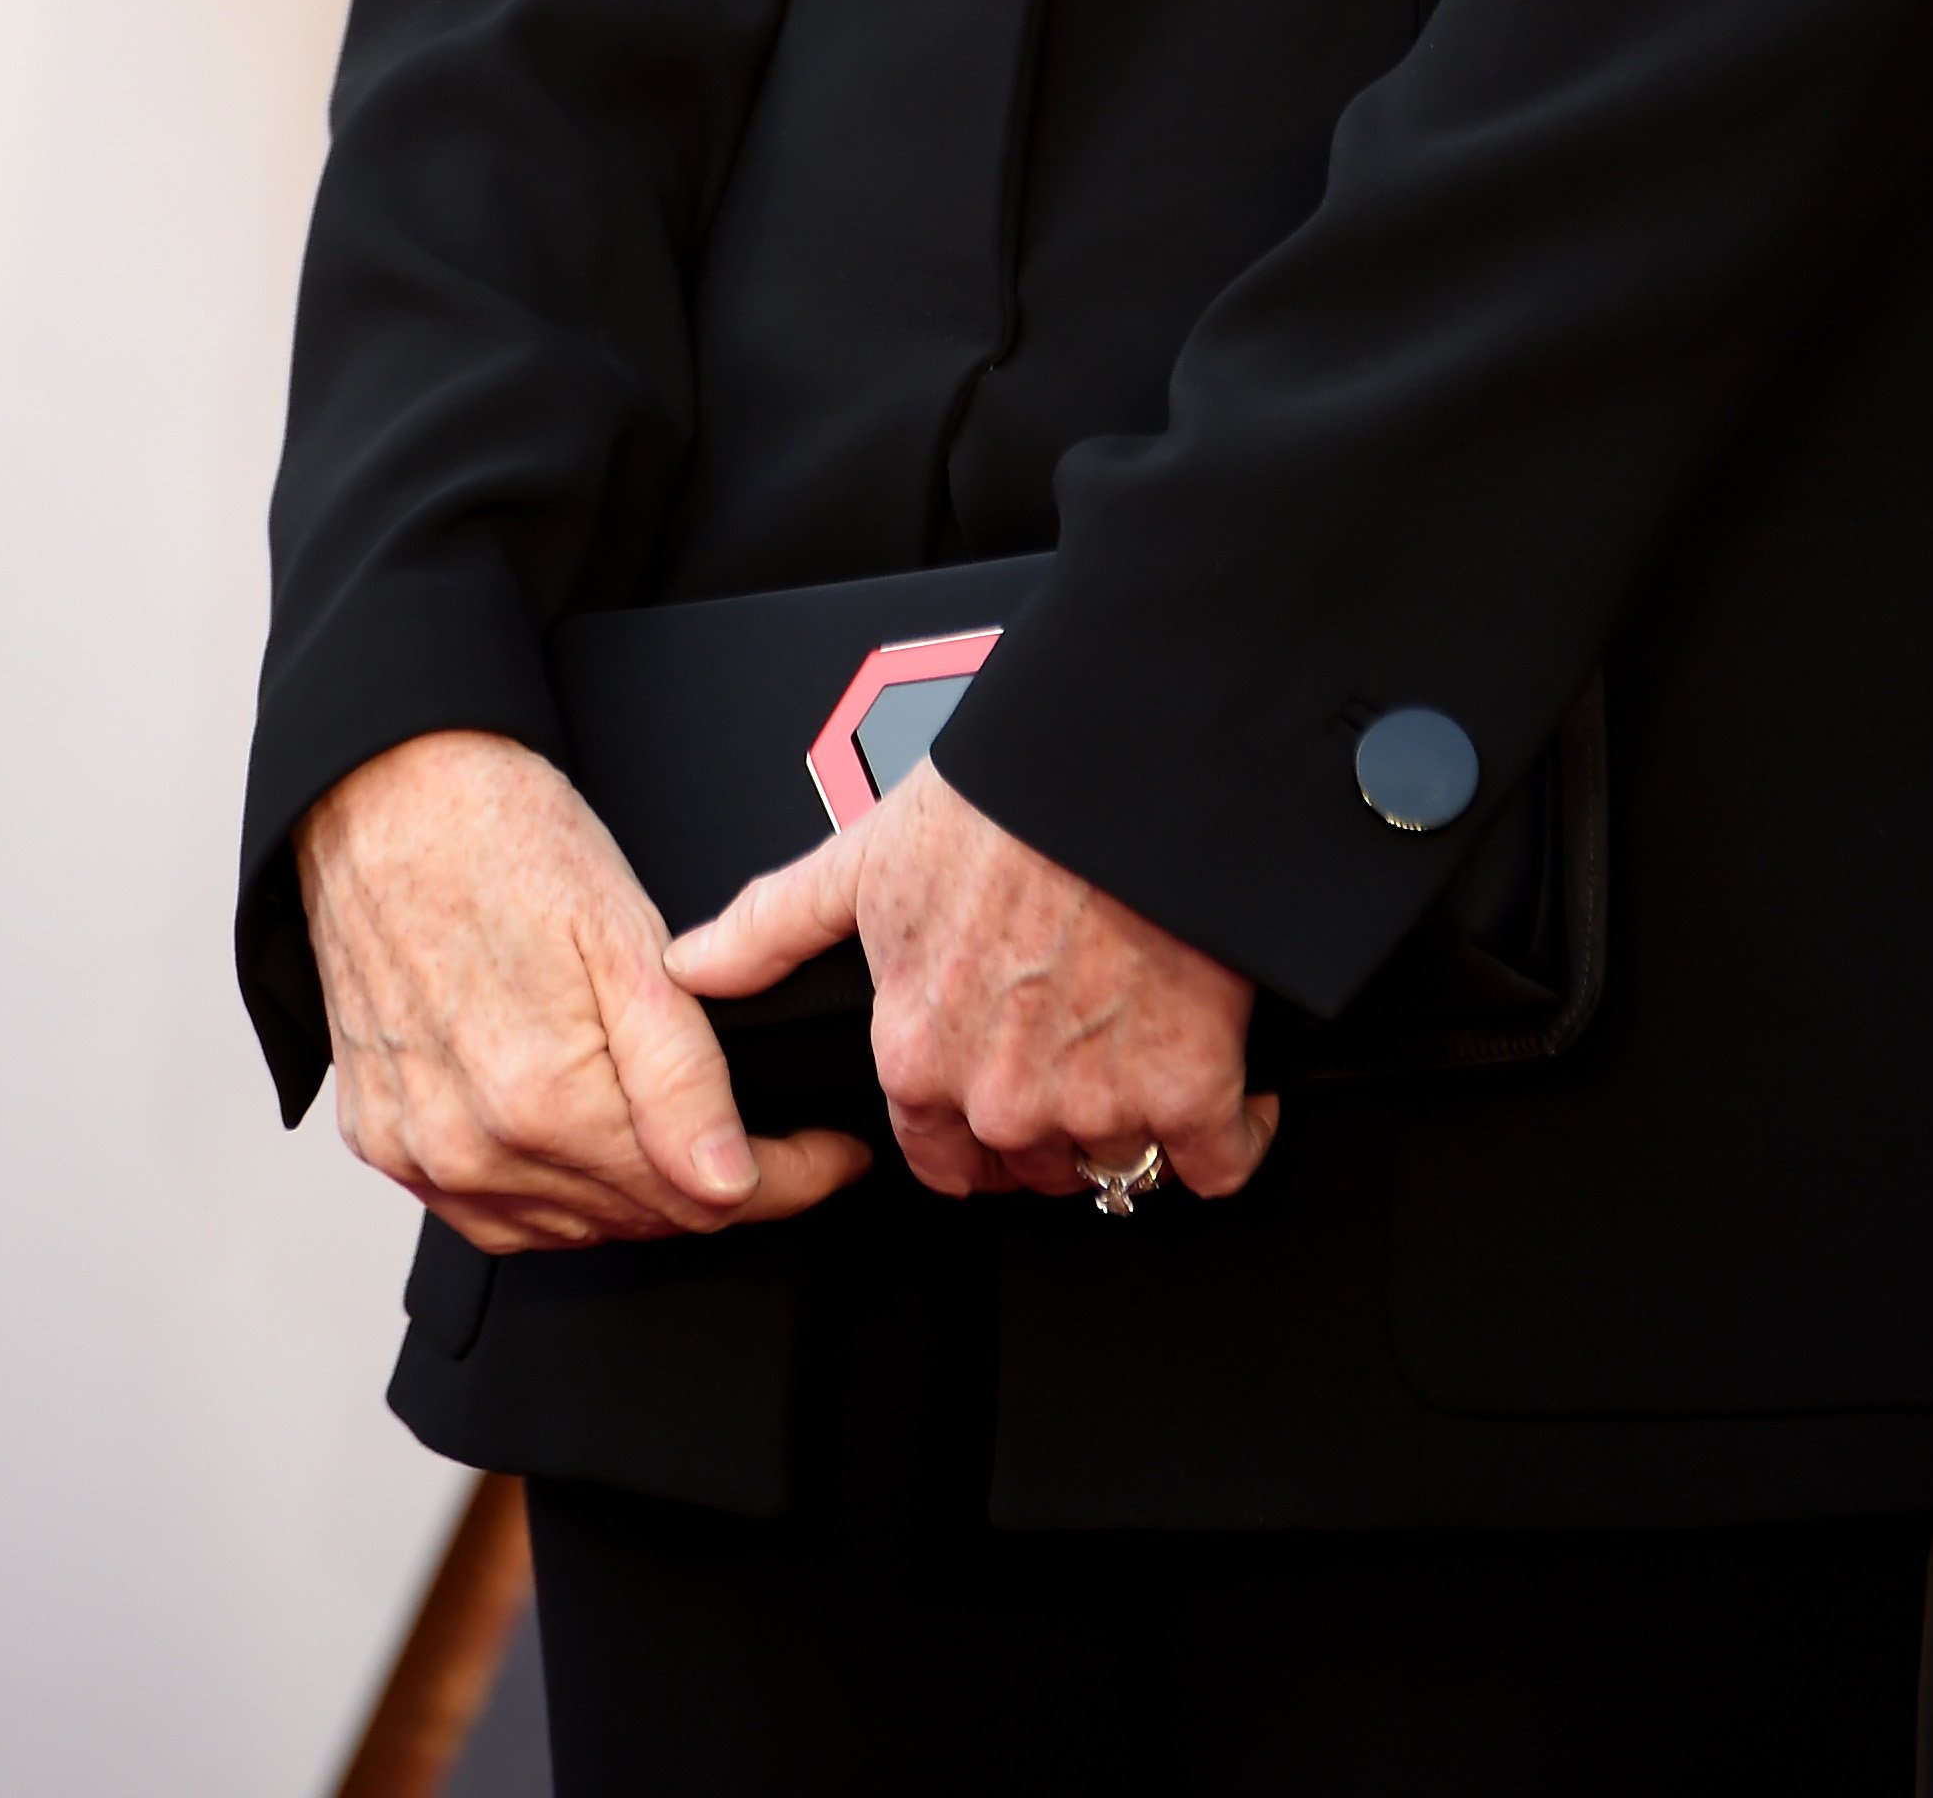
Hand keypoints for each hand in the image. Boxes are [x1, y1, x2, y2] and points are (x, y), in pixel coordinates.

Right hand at [297, 729, 869, 1253]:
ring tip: (679, 1126)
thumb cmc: (499, 840)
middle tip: (769, 1130)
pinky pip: (494, 1215)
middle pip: (640, 1221)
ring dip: (639, 1195)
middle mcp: (473, 1147)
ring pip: (571, 1229)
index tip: (832, 1157)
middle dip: (720, 1185)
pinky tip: (584, 1143)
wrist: (383, 798)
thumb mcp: (625, 936)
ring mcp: (421, 1154)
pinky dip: (555, 1193)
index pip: (700, 1199)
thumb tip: (730, 1182)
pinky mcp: (384, 1142)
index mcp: (541, 1098)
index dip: (789, 1180)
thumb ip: (682, 1074)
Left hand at [663, 758, 1278, 1204]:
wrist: (1129, 766)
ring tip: (1154, 1045)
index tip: (1007, 1089)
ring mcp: (1097, 1103)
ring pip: (1120, 1163)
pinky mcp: (1194, 1092)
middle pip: (1033, 1166)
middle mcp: (1000, 1096)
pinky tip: (1236, 1082)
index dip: (973, 1128)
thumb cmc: (1006, 798)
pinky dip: (1238, 1129)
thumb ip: (773, 927)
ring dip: (1140, 1120)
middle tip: (1086, 1049)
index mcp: (917, 1053)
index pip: (937, 1157)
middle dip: (1056, 1122)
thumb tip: (694, 964)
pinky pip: (1221, 1160)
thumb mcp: (864, 855)